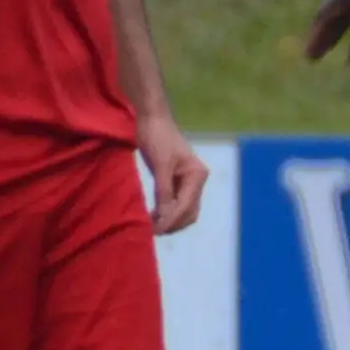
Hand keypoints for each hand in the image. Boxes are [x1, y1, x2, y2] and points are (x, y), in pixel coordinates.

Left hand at [138, 114, 208, 235]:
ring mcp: (188, 181)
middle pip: (189, 212)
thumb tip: (165, 216)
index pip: (185, 206)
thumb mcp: (160, 165)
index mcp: (197, 175)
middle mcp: (197, 180)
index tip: (155, 230)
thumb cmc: (157, 137)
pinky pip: (176, 203)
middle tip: (153, 231)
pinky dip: (167, 212)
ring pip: (184, 210)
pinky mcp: (177, 180)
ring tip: (152, 226)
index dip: (171, 220)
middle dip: (173, 223)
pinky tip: (154, 215)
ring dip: (170, 220)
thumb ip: (164, 191)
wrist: (152, 118)